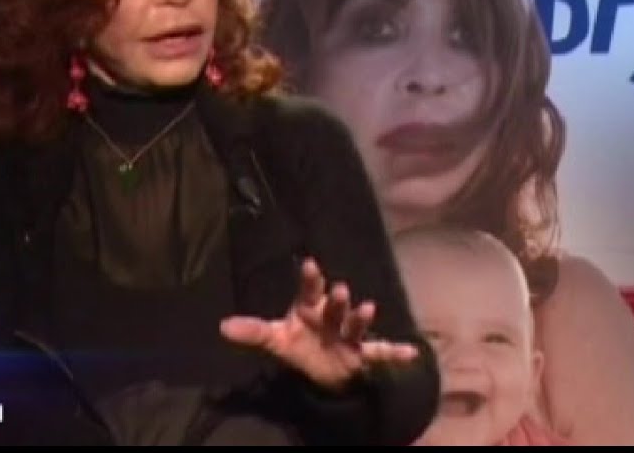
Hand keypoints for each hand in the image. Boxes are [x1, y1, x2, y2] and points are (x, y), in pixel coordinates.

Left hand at [219, 258, 419, 390]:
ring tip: (368, 308)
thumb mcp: (275, 340)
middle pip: (335, 307)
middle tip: (340, 290)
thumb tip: (222, 326)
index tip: (308, 263)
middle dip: (338, 301)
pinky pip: (380, 353)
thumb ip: (253, 331)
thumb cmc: (300, 344)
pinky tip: (411, 352)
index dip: (310, 278)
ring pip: (356, 326)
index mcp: (311, 308)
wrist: (323, 369)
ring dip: (361, 318)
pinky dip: (396, 353)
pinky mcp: (361, 355)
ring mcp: (348, 336)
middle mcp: (332, 318)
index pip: (309, 291)